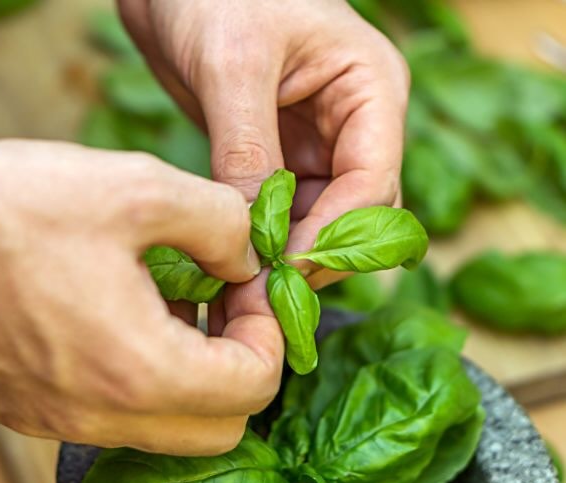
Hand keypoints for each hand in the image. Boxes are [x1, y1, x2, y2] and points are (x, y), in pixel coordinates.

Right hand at [0, 117, 282, 454]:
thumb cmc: (13, 205)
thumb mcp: (139, 187)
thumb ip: (221, 225)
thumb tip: (247, 259)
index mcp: (137, 370)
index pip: (254, 388)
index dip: (268, 330)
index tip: (245, 283)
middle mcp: (98, 416)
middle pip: (217, 427)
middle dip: (239, 363)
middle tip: (219, 298)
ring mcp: (56, 420)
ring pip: (164, 425)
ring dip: (190, 370)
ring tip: (168, 297)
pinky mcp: (26, 407)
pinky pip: (111, 414)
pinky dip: (138, 375)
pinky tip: (117, 311)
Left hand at [118, 0, 408, 287]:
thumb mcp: (233, 65)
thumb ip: (246, 147)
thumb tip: (251, 232)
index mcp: (369, 91)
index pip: (373, 183)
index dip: (334, 236)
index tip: (284, 272)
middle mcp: (351, 123)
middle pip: (353, 213)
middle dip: (313, 255)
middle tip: (263, 295)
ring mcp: (313, 142)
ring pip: (316, 220)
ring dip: (285, 255)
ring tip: (243, 288)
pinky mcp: (274, 154)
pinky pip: (280, 211)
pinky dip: (260, 239)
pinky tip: (231, 260)